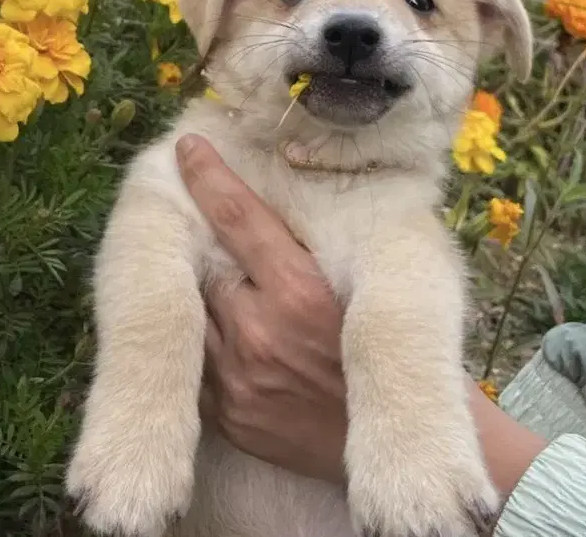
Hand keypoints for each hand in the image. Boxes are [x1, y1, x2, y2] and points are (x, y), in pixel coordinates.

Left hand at [174, 134, 546, 496]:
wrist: (398, 435)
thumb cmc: (381, 344)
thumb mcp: (362, 281)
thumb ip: (311, 243)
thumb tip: (273, 194)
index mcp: (299, 291)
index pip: (238, 218)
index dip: (207, 178)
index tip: (186, 148)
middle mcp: (260, 331)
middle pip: (205, 265)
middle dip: (207, 251)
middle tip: (214, 241)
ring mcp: (237, 378)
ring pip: (194, 312)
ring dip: (203, 297)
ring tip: (231, 294)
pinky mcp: (227, 415)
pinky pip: (196, 363)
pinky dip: (204, 343)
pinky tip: (228, 338)